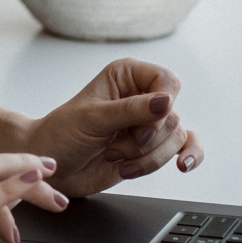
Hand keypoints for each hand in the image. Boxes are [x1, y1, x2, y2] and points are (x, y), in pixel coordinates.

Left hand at [25, 58, 203, 197]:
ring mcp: (148, 124)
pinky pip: (187, 147)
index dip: (162, 105)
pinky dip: (190, 156)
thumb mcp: (92, 119)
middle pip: (172, 116)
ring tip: (116, 157)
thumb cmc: (62, 134)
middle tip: (113, 145)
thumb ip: (130, 110)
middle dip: (144, 139)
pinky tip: (184, 165)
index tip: (143, 127)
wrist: (52, 167)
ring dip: (146, 157)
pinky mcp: (153, 148)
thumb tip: (166, 102)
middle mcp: (141, 96)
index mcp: (126, 75)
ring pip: (176, 138)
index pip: (166, 81)